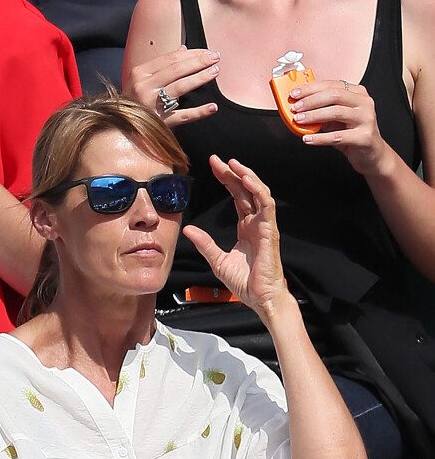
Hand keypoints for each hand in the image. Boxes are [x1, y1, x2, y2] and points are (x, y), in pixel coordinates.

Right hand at [123, 46, 219, 126]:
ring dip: (200, 78)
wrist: (121, 126)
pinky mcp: (159, 122)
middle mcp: (144, 87)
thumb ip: (162, 65)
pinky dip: (199, 112)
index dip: (192, 54)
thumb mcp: (142, 80)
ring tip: (215, 72)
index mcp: (140, 73)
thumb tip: (183, 49)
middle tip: (216, 58)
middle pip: (176, 70)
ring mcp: (151, 105)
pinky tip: (213, 107)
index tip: (208, 52)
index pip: (170, 59)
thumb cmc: (134, 100)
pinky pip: (182, 115)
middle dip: (199, 62)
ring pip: (180, 88)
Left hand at [183, 155, 287, 316]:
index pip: (237, 196)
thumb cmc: (245, 282)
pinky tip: (246, 179)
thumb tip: (187, 230)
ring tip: (232, 164)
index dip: (227, 179)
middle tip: (217, 160)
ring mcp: (264, 225)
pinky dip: (257, 190)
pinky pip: (266, 205)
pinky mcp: (269, 231)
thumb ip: (204, 243)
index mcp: (246, 227)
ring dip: (246, 176)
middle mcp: (256, 223)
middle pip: (246, 190)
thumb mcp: (217, 260)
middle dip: (232, 173)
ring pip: (258, 192)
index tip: (213, 166)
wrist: (261, 299)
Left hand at [289, 79, 387, 175]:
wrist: (371, 154)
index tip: (295, 93)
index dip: (311, 88)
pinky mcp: (364, 137)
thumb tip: (299, 106)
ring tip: (298, 120)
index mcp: (357, 93)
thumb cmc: (352, 134)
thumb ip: (322, 110)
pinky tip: (307, 139)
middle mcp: (364, 103)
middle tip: (295, 107)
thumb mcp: (336, 118)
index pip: (331, 85)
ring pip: (336, 113)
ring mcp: (366, 119)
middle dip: (311, 100)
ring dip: (313, 116)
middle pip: (334, 95)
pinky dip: (319, 138)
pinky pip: (337, 136)